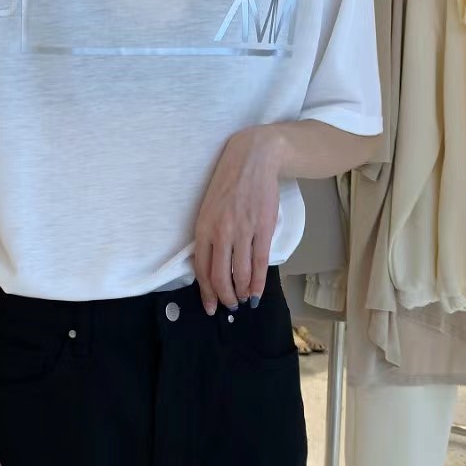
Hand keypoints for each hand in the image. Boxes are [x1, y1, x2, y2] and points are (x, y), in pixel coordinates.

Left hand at [194, 126, 281, 315]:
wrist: (252, 159)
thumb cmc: (229, 184)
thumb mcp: (209, 208)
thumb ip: (209, 235)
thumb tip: (213, 265)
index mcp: (203, 227)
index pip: (202, 269)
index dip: (206, 292)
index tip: (210, 306)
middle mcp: (220, 232)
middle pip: (220, 276)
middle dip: (225, 297)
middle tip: (230, 306)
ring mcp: (242, 231)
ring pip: (241, 273)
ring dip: (242, 292)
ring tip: (244, 300)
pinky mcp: (263, 228)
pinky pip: (259, 262)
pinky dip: (258, 281)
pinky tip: (257, 292)